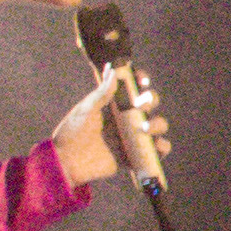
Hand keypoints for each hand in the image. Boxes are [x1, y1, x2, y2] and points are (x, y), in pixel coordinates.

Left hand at [53, 64, 169, 192]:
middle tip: (140, 104)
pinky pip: (157, 150)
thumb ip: (102, 92)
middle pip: (150, 103)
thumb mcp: (87, 109)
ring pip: (158, 125)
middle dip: (151, 100)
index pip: (134, 87)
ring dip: (158, 124)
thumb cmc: (73, 131)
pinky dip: (162, 147)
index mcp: (115, 104)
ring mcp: (133, 136)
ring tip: (144, 128)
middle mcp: (127, 118)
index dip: (141, 80)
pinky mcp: (136, 155)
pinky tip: (155, 144)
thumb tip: (113, 70)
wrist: (68, 160)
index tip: (141, 80)